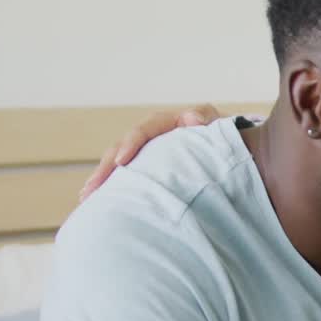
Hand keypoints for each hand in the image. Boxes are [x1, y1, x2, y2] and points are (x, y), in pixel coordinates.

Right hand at [79, 104, 221, 201]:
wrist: (234, 150)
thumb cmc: (228, 140)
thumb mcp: (221, 129)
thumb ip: (207, 121)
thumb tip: (190, 118)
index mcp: (170, 123)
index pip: (144, 131)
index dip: (131, 144)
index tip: (122, 161)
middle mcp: (154, 136)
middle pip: (123, 148)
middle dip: (106, 168)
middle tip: (91, 189)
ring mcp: (148, 152)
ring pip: (119, 163)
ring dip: (102, 179)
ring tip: (87, 198)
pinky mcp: (148, 167)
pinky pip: (126, 176)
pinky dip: (112, 187)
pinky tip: (97, 203)